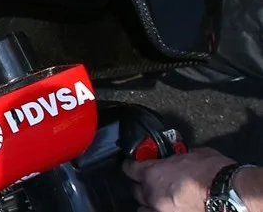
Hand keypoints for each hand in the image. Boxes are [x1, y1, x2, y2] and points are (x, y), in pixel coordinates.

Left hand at [123, 147, 245, 211]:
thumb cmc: (214, 172)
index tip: (134, 165)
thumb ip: (176, 158)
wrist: (230, 193)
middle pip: (135, 190)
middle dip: (142, 185)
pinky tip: (165, 208)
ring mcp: (160, 210)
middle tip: (151, 182)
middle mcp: (151, 193)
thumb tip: (176, 158)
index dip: (132, 165)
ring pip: (142, 207)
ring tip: (157, 199)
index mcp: (152, 173)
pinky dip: (158, 211)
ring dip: (147, 202)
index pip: (129, 168)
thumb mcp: (191, 154)